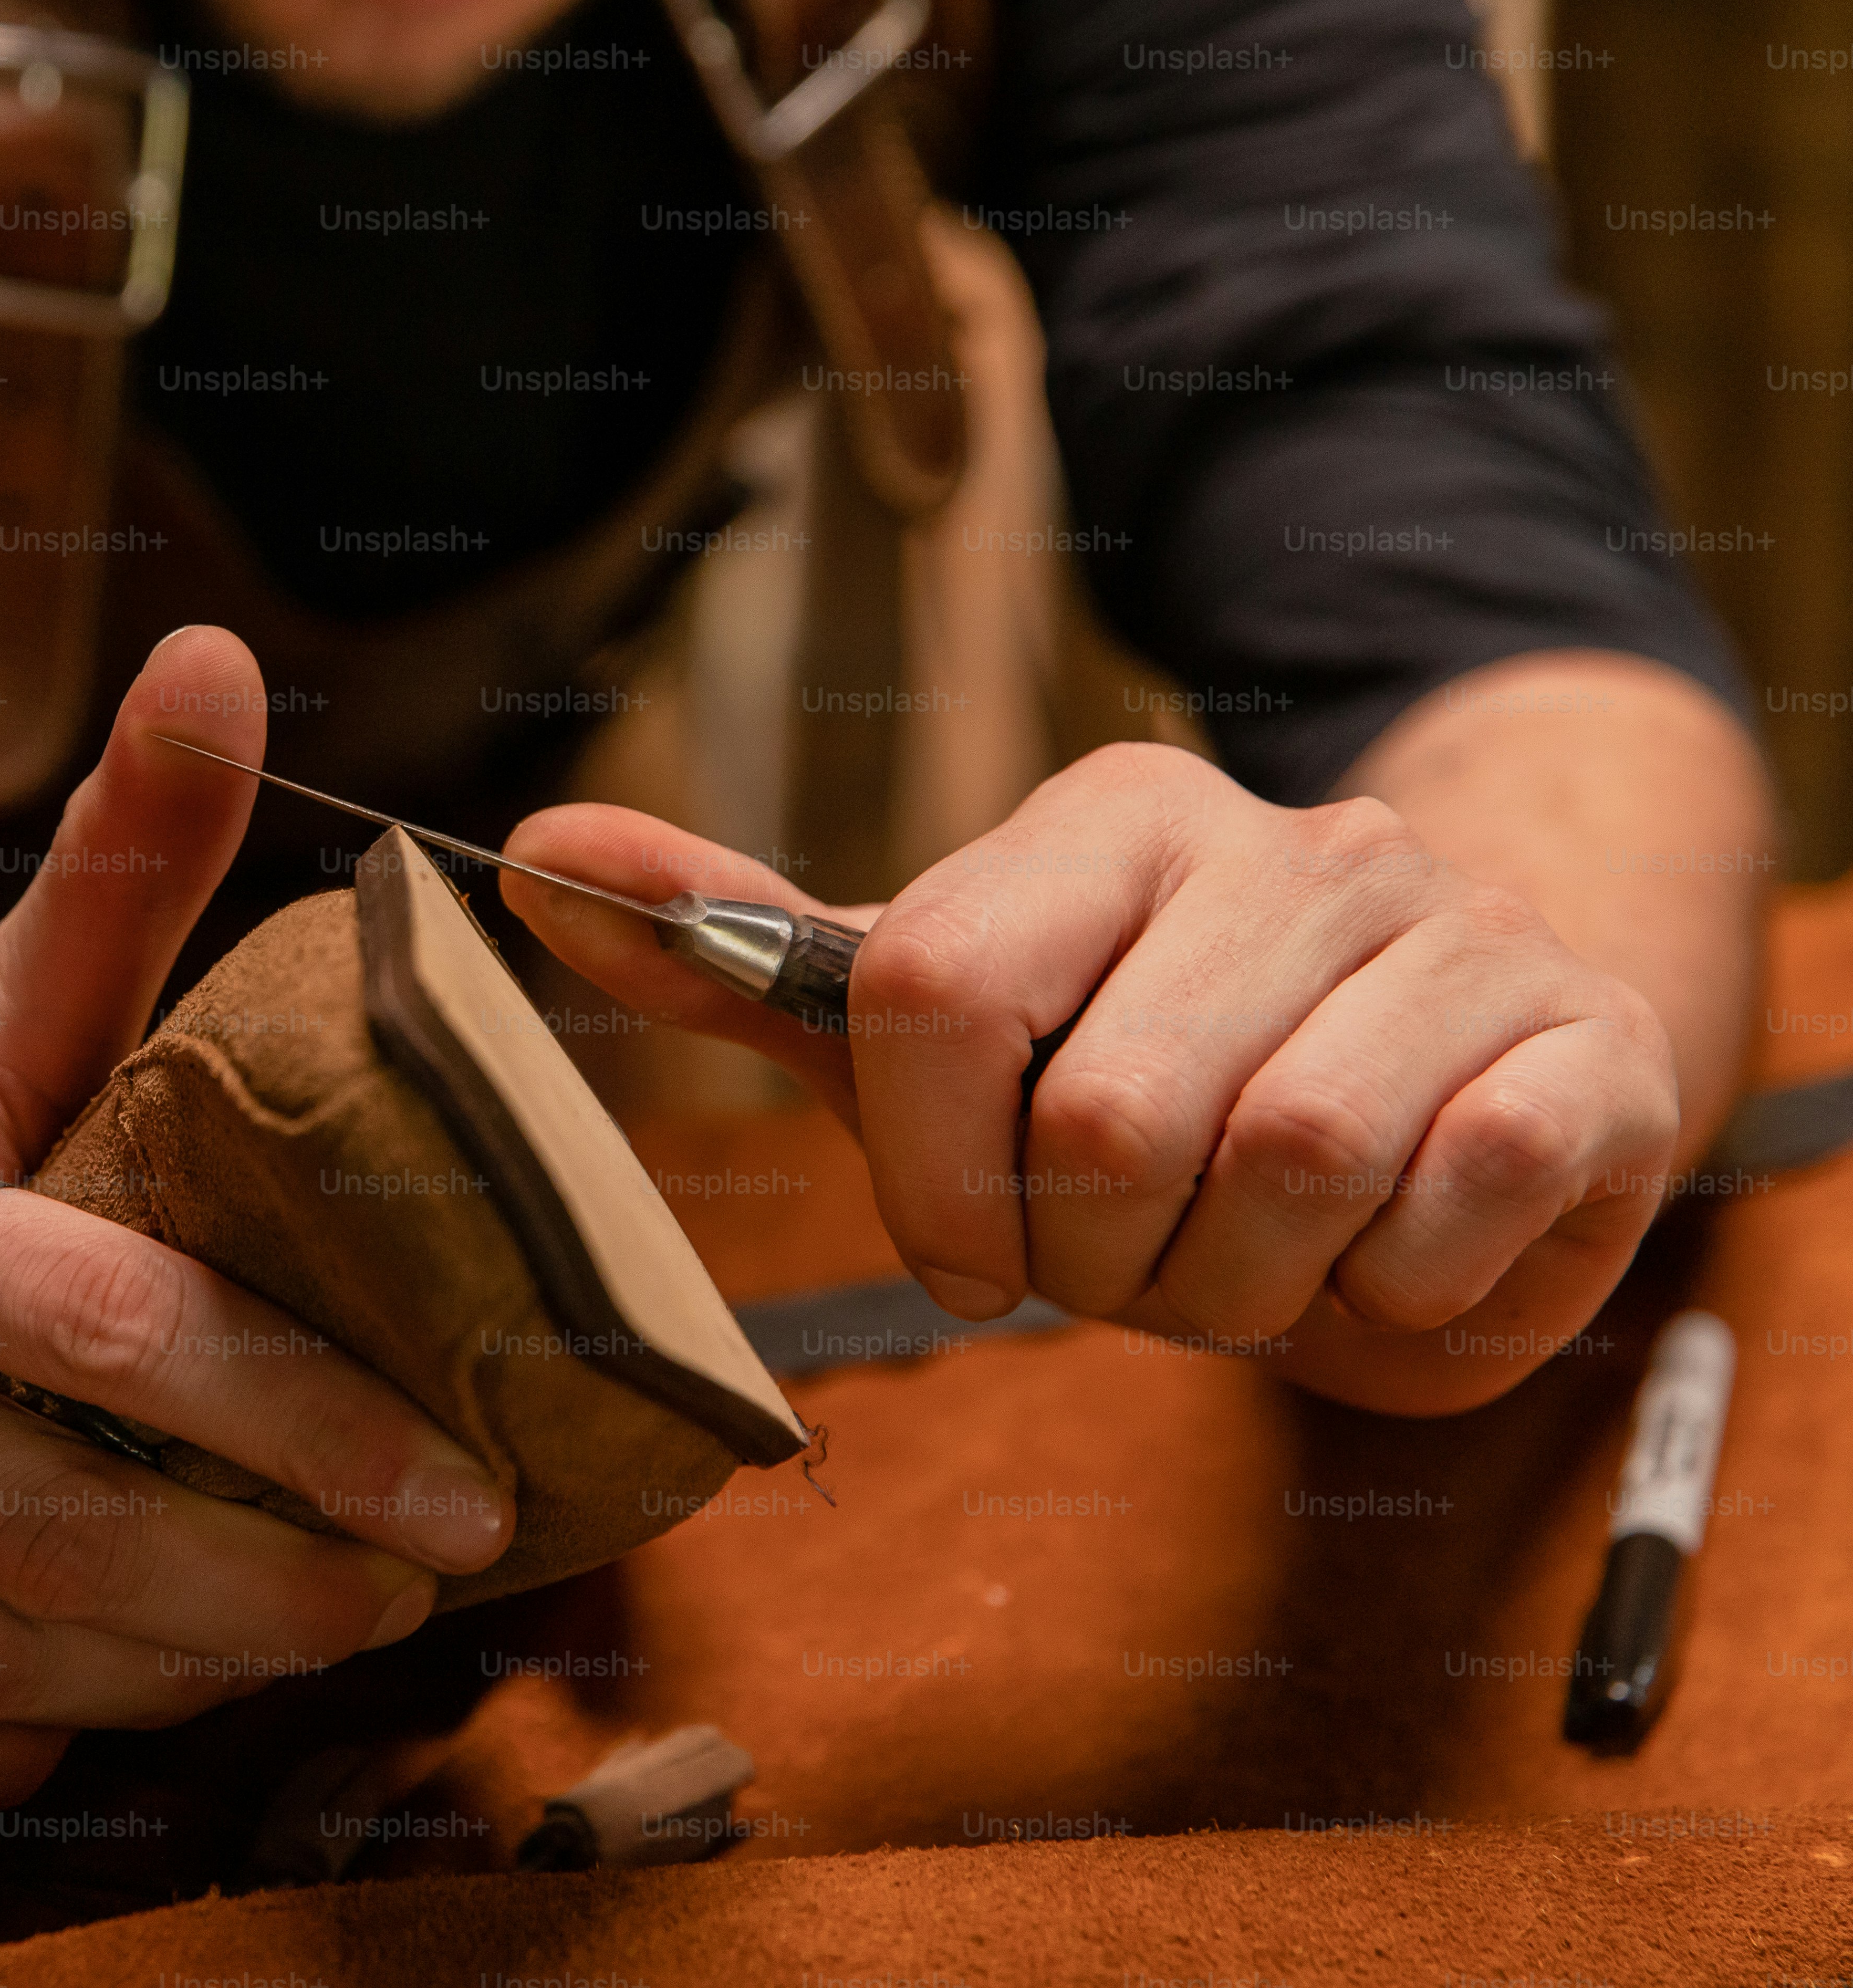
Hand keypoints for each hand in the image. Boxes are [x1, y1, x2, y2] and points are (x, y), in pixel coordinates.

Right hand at [0, 626, 509, 1808]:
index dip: (310, 1425)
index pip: (109, 1330)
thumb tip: (223, 667)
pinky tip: (96, 1685)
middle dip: (267, 1587)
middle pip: (53, 1537)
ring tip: (277, 1629)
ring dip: (165, 1674)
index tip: (454, 1492)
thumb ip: (116, 872)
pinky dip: (11, 1741)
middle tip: (395, 1586)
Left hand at [502, 743, 1681, 1414]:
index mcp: (1108, 817)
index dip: (927, 1169)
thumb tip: (528, 864)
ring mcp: (1447, 931)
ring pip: (1279, 1167)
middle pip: (1106, 1116)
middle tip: (1131, 1252)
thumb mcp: (936, 1017)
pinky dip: (1389, 1288)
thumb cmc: (1155, 1076)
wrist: (1442, 1096)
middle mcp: (1285, 840)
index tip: (968, 1241)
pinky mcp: (1578, 1050)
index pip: (931, 990)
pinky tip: (1381, 1251)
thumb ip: (743, 954)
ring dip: (1237, 1282)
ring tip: (1246, 1254)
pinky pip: (1446, 1209)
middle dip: (1096, 1254)